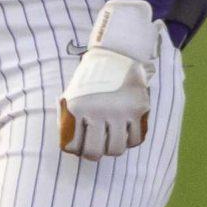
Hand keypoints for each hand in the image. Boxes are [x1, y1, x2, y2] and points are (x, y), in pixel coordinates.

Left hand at [59, 0, 161, 160]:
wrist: (116, 52)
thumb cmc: (91, 78)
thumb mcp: (73, 94)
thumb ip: (68, 118)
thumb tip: (69, 145)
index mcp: (78, 107)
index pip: (74, 147)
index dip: (78, 150)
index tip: (82, 145)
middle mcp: (98, 110)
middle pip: (95, 153)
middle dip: (95, 153)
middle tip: (98, 146)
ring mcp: (120, 111)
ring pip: (117, 149)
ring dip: (113, 147)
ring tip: (112, 137)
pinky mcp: (138, 109)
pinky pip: (136, 139)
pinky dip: (131, 140)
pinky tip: (126, 131)